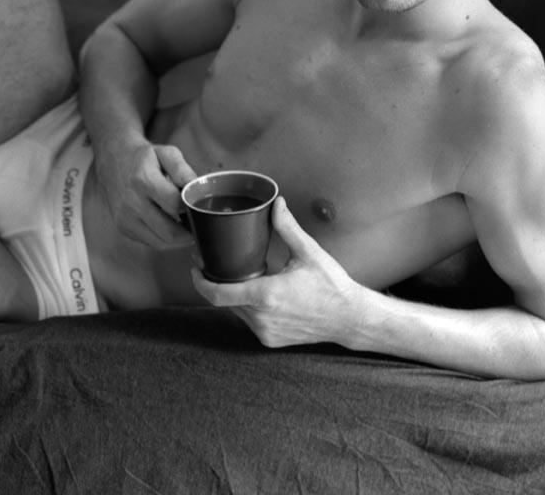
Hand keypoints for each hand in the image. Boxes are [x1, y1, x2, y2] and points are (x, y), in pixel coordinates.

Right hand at [96, 140, 195, 250]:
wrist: (113, 160)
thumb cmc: (144, 157)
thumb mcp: (166, 153)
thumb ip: (183, 170)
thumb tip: (197, 189)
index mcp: (143, 179)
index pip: (174, 204)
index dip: (191, 208)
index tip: (198, 207)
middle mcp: (132, 202)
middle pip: (168, 231)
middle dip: (188, 232)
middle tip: (198, 225)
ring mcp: (125, 217)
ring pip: (160, 242)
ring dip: (177, 239)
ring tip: (186, 226)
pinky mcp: (122, 227)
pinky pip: (150, 242)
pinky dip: (163, 238)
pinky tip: (169, 225)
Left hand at [191, 197, 359, 346]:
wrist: (349, 318)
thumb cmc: (331, 285)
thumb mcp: (308, 252)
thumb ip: (288, 227)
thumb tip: (276, 203)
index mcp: (267, 295)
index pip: (218, 294)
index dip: (200, 281)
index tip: (195, 266)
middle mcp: (262, 318)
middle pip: (224, 301)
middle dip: (215, 282)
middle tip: (210, 262)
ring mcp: (265, 332)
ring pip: (235, 312)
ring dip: (231, 294)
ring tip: (232, 274)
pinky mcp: (271, 340)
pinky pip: (248, 321)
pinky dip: (246, 306)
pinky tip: (254, 292)